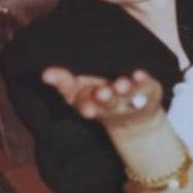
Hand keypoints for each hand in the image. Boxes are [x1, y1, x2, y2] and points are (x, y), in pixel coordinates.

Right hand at [42, 67, 163, 130]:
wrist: (136, 119)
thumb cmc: (100, 97)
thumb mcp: (79, 90)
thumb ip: (62, 81)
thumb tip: (44, 74)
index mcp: (91, 101)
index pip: (82, 101)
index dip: (78, 100)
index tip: (70, 96)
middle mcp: (110, 102)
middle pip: (105, 101)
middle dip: (104, 97)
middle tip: (102, 93)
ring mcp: (130, 97)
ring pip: (126, 95)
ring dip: (122, 89)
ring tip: (121, 84)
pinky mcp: (148, 91)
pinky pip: (146, 86)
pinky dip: (143, 81)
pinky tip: (139, 74)